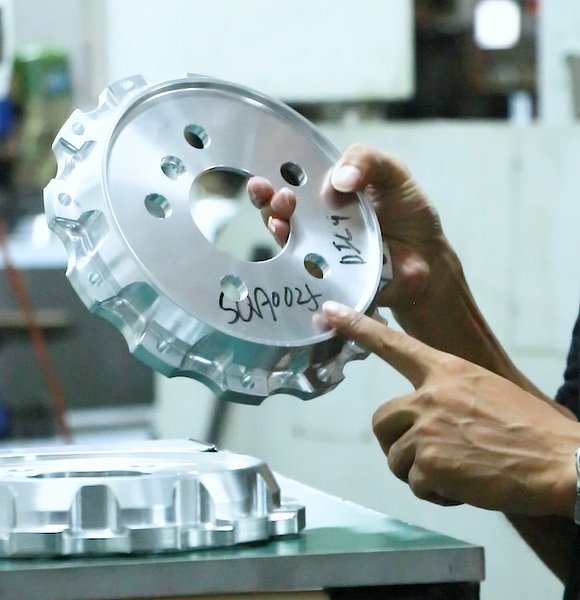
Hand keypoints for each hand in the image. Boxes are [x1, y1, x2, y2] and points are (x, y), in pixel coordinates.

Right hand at [247, 144, 452, 314]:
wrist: (429, 257)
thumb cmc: (408, 213)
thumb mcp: (391, 171)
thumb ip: (365, 160)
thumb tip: (339, 179)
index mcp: (327, 195)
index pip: (291, 184)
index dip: (273, 181)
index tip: (265, 179)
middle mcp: (316, 224)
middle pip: (280, 214)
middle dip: (270, 205)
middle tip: (282, 198)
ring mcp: (320, 253)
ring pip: (287, 243)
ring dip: (279, 231)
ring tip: (283, 222)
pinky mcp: (330, 279)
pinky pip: (308, 275)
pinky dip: (299, 268)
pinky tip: (299, 257)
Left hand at [321, 300, 579, 516]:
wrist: (562, 462)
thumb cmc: (529, 430)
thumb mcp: (486, 391)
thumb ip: (449, 395)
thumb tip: (424, 415)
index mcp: (447, 371)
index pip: (393, 344)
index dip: (358, 327)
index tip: (330, 312)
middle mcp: (430, 395)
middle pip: (380, 419)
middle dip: (396, 441)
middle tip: (426, 454)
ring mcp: (428, 428)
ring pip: (395, 457)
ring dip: (420, 471)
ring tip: (458, 471)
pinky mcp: (430, 463)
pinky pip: (415, 484)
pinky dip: (436, 492)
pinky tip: (465, 487)